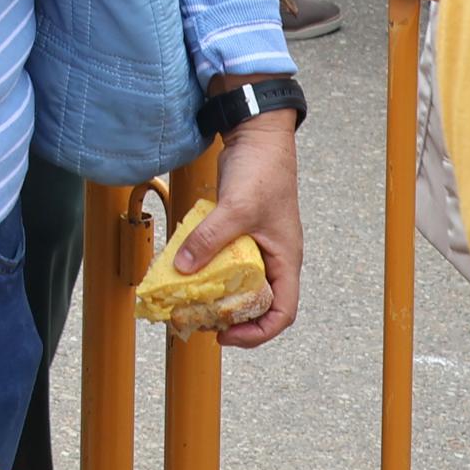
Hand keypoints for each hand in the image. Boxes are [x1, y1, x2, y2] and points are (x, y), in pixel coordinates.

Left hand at [169, 112, 302, 348]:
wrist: (258, 134)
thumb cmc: (262, 170)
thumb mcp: (237, 208)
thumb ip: (210, 239)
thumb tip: (183, 269)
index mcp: (286, 261)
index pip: (282, 313)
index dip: (257, 333)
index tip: (227, 335)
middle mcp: (275, 258)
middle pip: (258, 303)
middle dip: (232, 318)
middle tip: (200, 320)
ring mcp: (258, 245)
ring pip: (240, 283)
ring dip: (218, 294)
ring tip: (191, 300)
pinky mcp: (241, 231)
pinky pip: (226, 260)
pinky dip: (209, 268)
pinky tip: (188, 267)